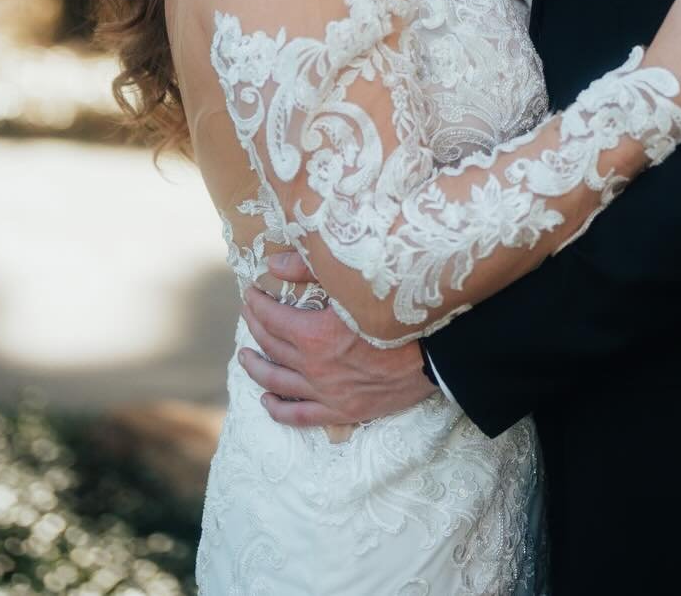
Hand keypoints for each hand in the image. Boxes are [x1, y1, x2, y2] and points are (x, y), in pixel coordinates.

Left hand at [239, 256, 435, 428]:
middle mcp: (315, 368)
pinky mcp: (343, 411)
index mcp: (315, 335)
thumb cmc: (397, 310)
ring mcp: (328, 393)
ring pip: (279, 383)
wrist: (435, 352)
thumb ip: (309, 269)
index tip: (251, 292)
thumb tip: (273, 264)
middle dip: (256, 328)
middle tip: (249, 315)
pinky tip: (267, 400)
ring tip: (244, 357)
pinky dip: (280, 410)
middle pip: (272, 348)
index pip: (273, 319)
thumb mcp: (353, 282)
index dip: (258, 304)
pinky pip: (301, 416)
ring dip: (258, 369)